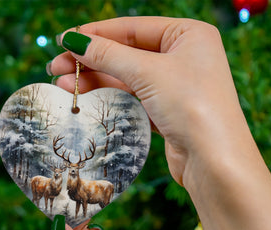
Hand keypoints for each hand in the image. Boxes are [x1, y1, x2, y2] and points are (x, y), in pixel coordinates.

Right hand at [49, 17, 246, 186]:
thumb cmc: (191, 106)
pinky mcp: (170, 113)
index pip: (133, 28)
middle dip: (91, 60)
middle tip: (56, 67)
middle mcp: (185, 57)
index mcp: (189, 35)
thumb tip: (74, 40)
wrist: (214, 161)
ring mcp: (178, 87)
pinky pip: (135, 99)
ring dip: (97, 81)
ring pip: (129, 78)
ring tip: (63, 85)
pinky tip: (88, 99)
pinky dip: (112, 98)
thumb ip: (109, 54)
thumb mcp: (148, 72)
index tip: (64, 40)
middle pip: (128, 53)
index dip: (96, 34)